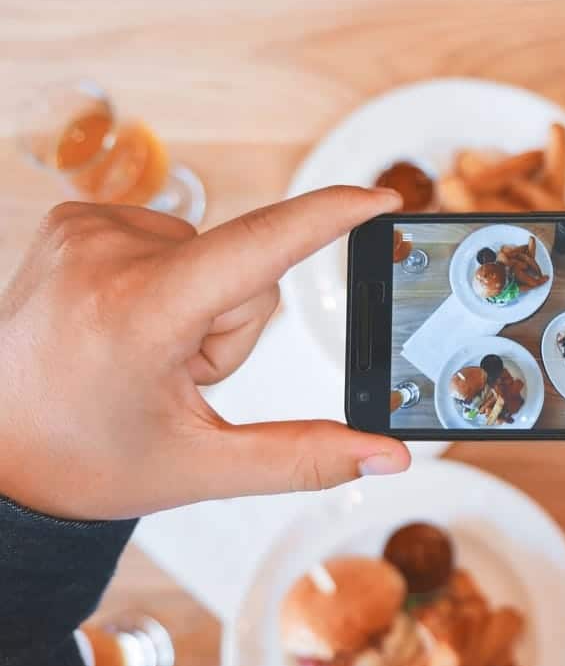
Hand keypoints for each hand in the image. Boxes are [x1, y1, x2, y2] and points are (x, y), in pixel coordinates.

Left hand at [0, 187, 410, 520]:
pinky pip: (172, 239)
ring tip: (144, 352)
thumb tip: (387, 457)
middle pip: (246, 270)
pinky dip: (169, 283)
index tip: (381, 198)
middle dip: (233, 326)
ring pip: (213, 254)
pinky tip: (127, 323)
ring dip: (201, 306)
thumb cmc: (85, 461)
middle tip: (176, 375)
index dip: (330, 217)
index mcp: (139, 313)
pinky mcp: (76, 219)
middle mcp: (107, 254)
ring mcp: (85, 229)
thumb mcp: (202, 467)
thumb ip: (306, 458)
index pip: (260, 246)